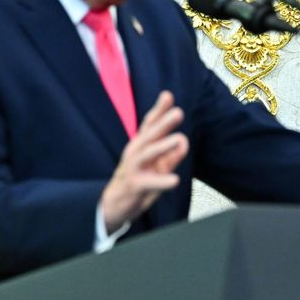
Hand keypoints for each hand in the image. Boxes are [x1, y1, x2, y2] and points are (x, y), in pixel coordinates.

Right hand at [100, 91, 188, 232]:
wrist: (116, 204)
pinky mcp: (135, 185)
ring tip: (181, 139)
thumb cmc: (139, 180)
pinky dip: (162, 181)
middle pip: (150, 134)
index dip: (159, 110)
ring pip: (149, 154)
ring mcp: (134, 168)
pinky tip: (175, 180)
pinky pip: (149, 182)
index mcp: (141, 145)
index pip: (150, 124)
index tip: (167, 95)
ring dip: (164, 146)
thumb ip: (171, 155)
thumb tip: (184, 140)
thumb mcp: (157, 166)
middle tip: (178, 112)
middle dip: (164, 122)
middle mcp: (136, 152)